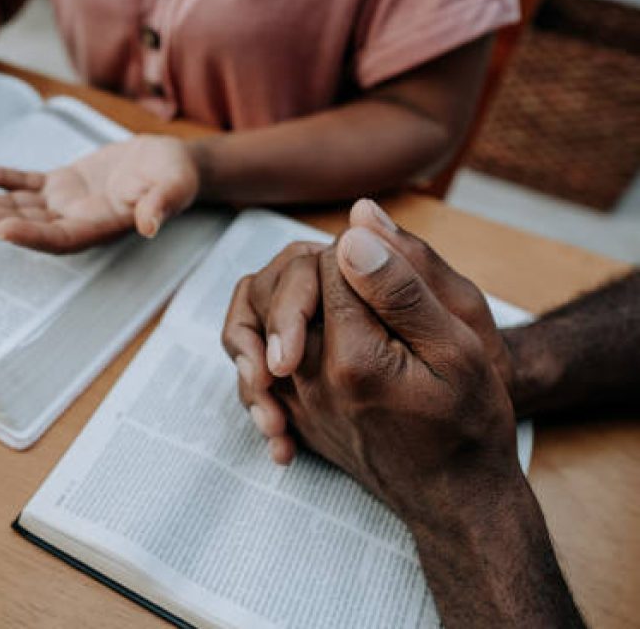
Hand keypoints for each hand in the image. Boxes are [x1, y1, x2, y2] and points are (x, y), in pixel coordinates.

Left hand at [0, 135, 199, 252]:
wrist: (171, 163)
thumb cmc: (177, 175)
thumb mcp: (176, 185)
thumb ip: (162, 204)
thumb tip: (151, 224)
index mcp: (101, 226)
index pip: (61, 238)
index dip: (30, 236)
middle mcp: (76, 221)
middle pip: (24, 226)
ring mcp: (65, 204)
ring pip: (16, 207)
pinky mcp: (61, 184)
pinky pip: (24, 183)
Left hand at [281, 227, 521, 519]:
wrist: (453, 495)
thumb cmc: (468, 421)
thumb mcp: (458, 347)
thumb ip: (403, 286)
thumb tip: (354, 229)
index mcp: (354, 357)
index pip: (331, 264)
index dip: (362, 251)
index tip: (393, 268)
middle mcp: (309, 379)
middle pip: (286, 286)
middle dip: (322, 268)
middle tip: (362, 275)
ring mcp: (294, 399)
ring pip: (261, 316)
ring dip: (293, 293)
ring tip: (331, 294)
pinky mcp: (291, 412)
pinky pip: (256, 357)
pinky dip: (272, 333)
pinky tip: (306, 334)